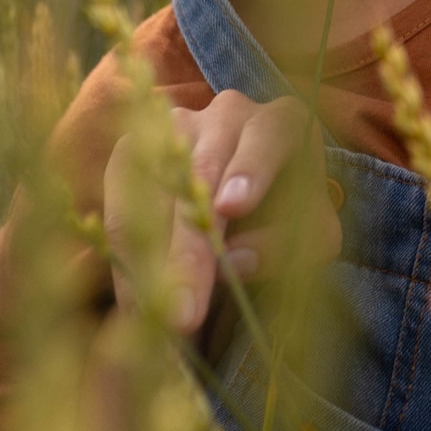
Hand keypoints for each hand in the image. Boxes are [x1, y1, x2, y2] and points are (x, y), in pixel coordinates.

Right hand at [103, 88, 340, 334]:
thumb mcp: (310, 237)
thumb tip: (234, 261)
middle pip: (202, 173)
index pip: (268, 138)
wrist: (256, 200)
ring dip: (149, 256)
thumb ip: (288, 245)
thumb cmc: (289, 216)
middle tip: (185, 313)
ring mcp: (177, 125)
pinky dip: (124, 252)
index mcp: (282, 124)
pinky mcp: (136, 147)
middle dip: (190, 248)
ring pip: (153, 188)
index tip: (230, 208)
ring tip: (151, 316)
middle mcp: (229, 114)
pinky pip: (120, 197)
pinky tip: (133, 299)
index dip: (249, 170)